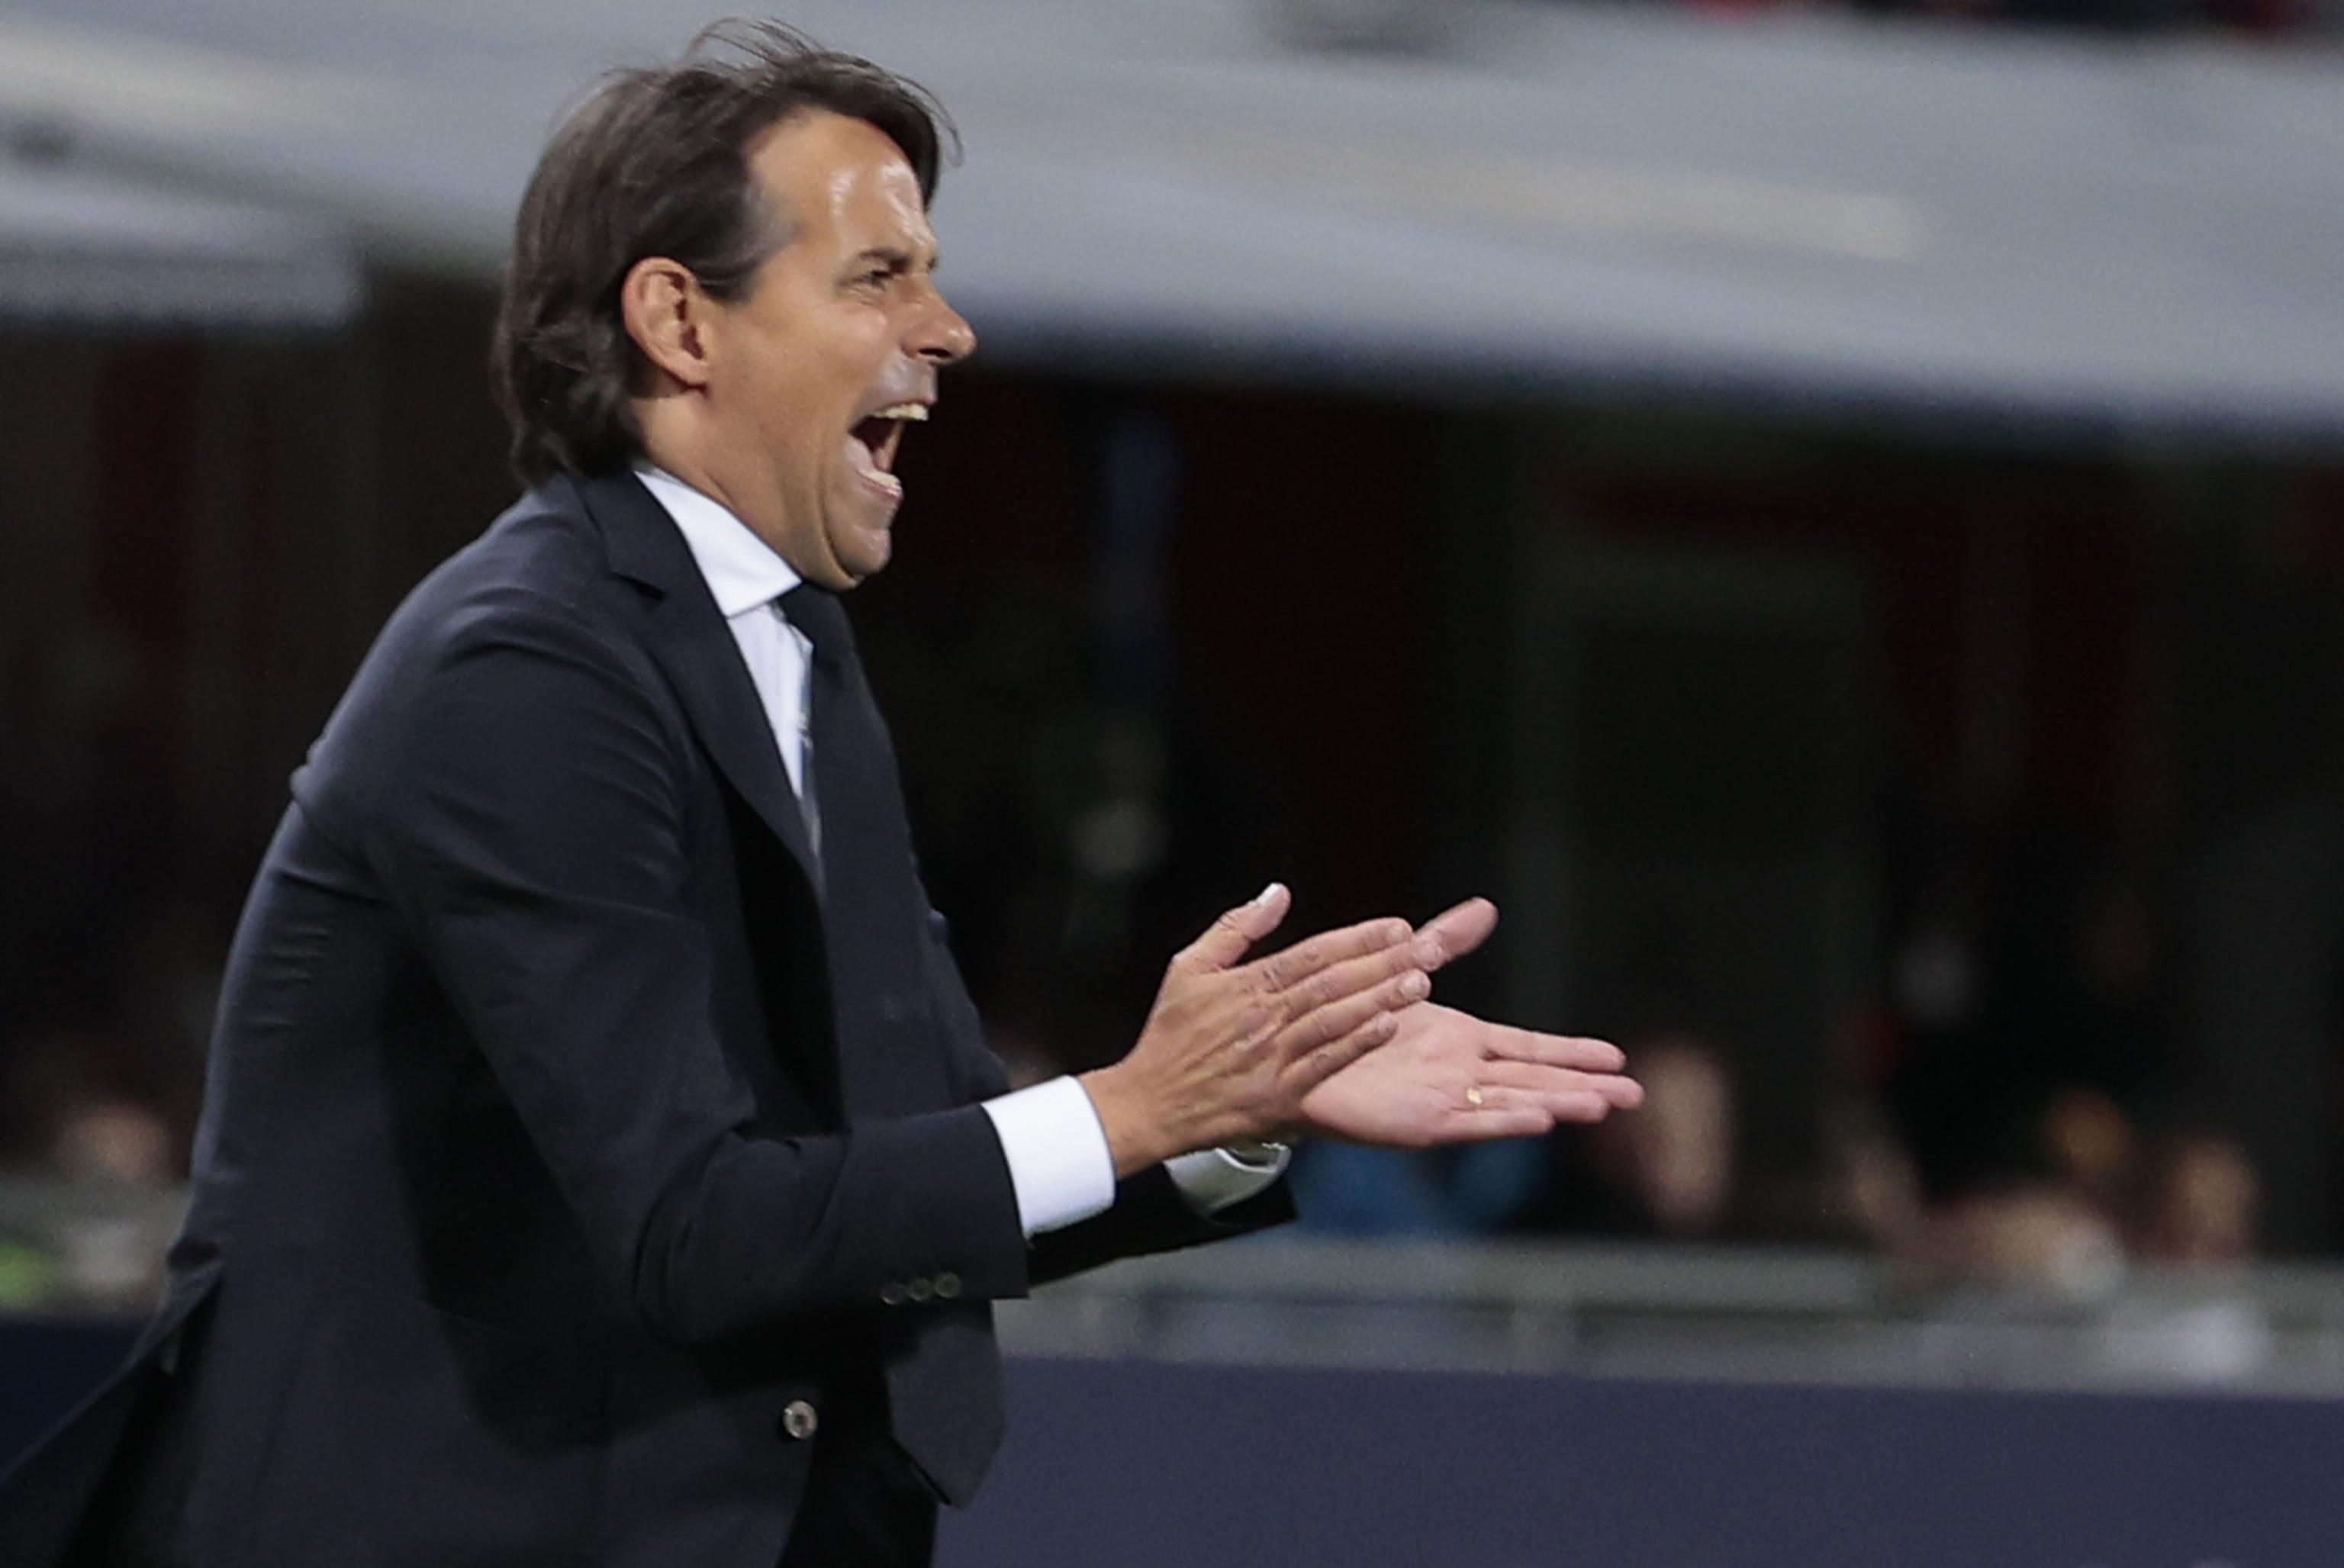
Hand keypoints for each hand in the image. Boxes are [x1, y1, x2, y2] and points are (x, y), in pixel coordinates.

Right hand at [1081, 885, 1438, 1175]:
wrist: (1151, 1104)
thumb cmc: (1170, 1036)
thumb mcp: (1188, 967)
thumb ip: (1235, 927)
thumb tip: (1277, 892)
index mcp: (1245, 985)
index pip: (1312, 953)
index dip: (1358, 938)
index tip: (1397, 927)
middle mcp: (1263, 1018)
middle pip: (1332, 983)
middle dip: (1383, 964)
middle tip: (1427, 950)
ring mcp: (1273, 1058)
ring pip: (1333, 1021)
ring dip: (1379, 999)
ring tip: (1419, 983)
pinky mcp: (1279, 1095)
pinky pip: (1324, 1065)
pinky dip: (1356, 1045)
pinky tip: (1385, 1028)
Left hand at [1297, 898, 1642, 1146]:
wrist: (1295, 1055)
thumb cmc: (1348, 1017)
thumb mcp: (1401, 966)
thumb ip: (1444, 941)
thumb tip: (1487, 908)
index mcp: (1463, 1041)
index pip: (1532, 1047)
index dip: (1574, 1053)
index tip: (1617, 1059)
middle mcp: (1462, 1073)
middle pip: (1537, 1079)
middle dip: (1586, 1086)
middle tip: (1635, 1094)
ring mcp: (1445, 1099)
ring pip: (1514, 1103)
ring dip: (1557, 1103)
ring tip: (1599, 1106)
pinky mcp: (1419, 1122)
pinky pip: (1472, 1122)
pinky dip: (1506, 1120)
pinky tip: (1540, 1118)